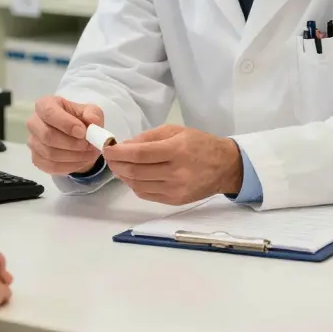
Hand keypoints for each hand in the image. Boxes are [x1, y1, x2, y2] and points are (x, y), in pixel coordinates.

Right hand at [27, 95, 104, 175]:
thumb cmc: (81, 120)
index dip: (65, 123)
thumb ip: (93, 114)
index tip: (82, 132)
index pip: (49, 112)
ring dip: (73, 156)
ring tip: (89, 153)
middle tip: (88, 145)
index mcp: (45, 104)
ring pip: (49, 153)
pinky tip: (82, 161)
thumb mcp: (92, 112)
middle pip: (47, 135)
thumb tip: (92, 120)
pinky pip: (51, 166)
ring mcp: (33, 142)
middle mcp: (34, 122)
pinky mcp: (36, 158)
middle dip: (71, 143)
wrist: (78, 138)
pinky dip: (70, 166)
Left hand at [102, 125, 241, 204]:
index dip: (119, 152)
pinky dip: (135, 185)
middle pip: (136, 171)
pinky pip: (146, 194)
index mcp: (176, 150)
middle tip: (109, 158)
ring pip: (138, 185)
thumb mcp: (176, 131)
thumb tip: (125, 145)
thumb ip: (149, 137)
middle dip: (117, 164)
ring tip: (119, 167)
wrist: (225, 166)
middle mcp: (176, 172)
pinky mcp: (175, 201)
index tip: (108, 148)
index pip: (140, 153)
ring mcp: (175, 189)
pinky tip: (133, 177)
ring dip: (123, 176)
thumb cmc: (200, 144)